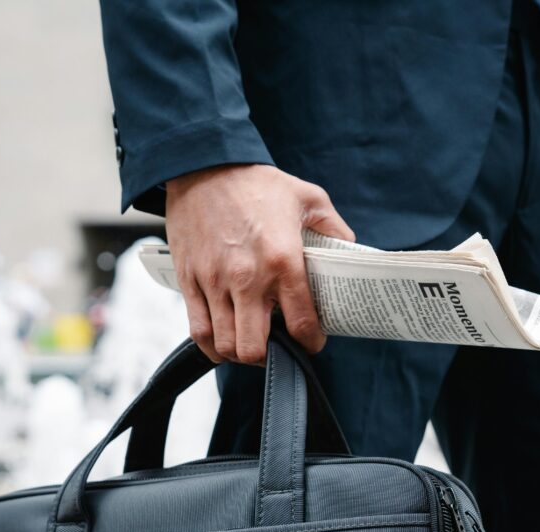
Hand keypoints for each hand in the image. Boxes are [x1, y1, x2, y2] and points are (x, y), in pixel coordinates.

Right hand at [165, 164, 354, 363]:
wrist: (204, 165)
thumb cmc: (256, 182)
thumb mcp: (309, 198)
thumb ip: (334, 228)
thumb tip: (349, 252)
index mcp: (283, 261)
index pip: (301, 324)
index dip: (311, 343)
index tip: (313, 342)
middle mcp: (248, 279)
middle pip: (255, 349)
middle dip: (272, 358)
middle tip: (280, 347)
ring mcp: (214, 283)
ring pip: (225, 346)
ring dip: (241, 354)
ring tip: (253, 345)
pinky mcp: (190, 281)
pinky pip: (198, 331)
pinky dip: (212, 346)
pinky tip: (224, 343)